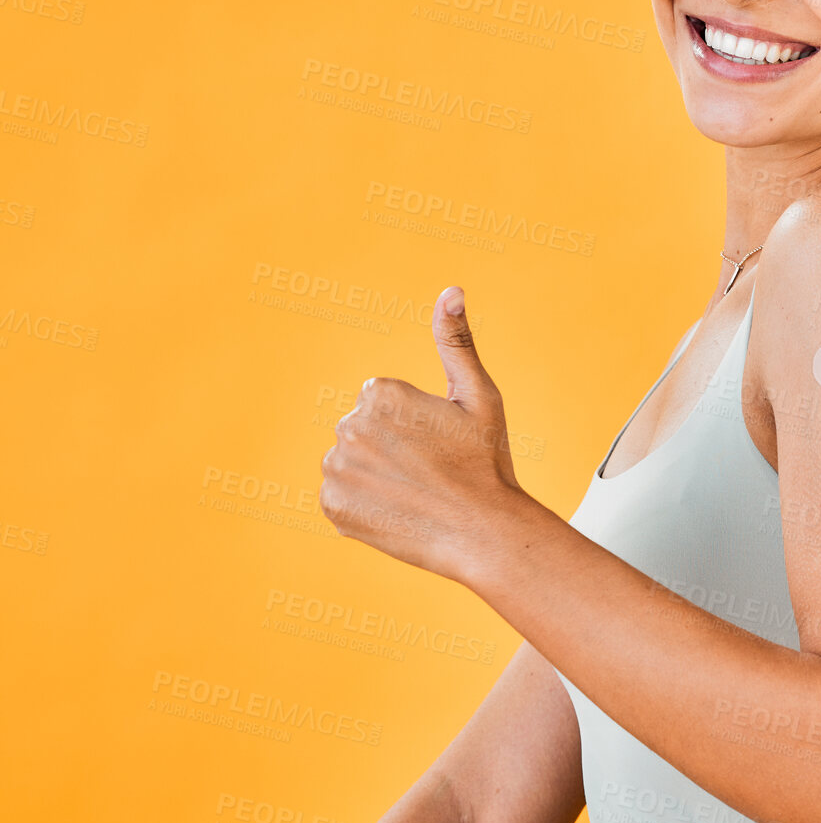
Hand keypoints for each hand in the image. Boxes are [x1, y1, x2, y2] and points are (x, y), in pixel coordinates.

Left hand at [320, 285, 524, 584]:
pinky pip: (341, 496)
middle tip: (430, 470)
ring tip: (414, 492)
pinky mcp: (332, 507)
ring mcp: (337, 469)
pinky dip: (362, 504)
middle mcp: (349, 426)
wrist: (483, 533)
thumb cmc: (486, 462)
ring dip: (374, 474)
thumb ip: (456, 341)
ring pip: (350, 462)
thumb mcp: (479, 395)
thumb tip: (451, 289)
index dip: (414, 423)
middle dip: (390, 445)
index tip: (439, 444)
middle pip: (363, 429)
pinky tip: (396, 511)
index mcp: (381, 394)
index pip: (383, 402)